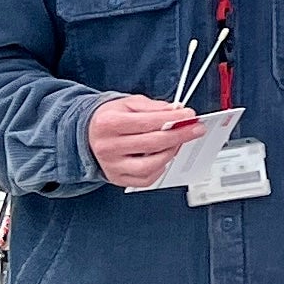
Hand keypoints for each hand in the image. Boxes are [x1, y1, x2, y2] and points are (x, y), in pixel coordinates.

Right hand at [89, 92, 204, 189]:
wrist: (87, 135)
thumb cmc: (109, 119)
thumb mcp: (128, 104)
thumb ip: (153, 107)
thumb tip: (176, 111)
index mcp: (109, 123)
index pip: (147, 122)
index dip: (173, 119)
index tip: (189, 115)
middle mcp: (108, 146)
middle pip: (152, 143)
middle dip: (179, 136)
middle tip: (195, 129)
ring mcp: (112, 165)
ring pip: (151, 165)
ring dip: (170, 153)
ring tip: (178, 142)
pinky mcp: (117, 178)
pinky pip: (146, 178)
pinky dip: (160, 168)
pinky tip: (164, 156)